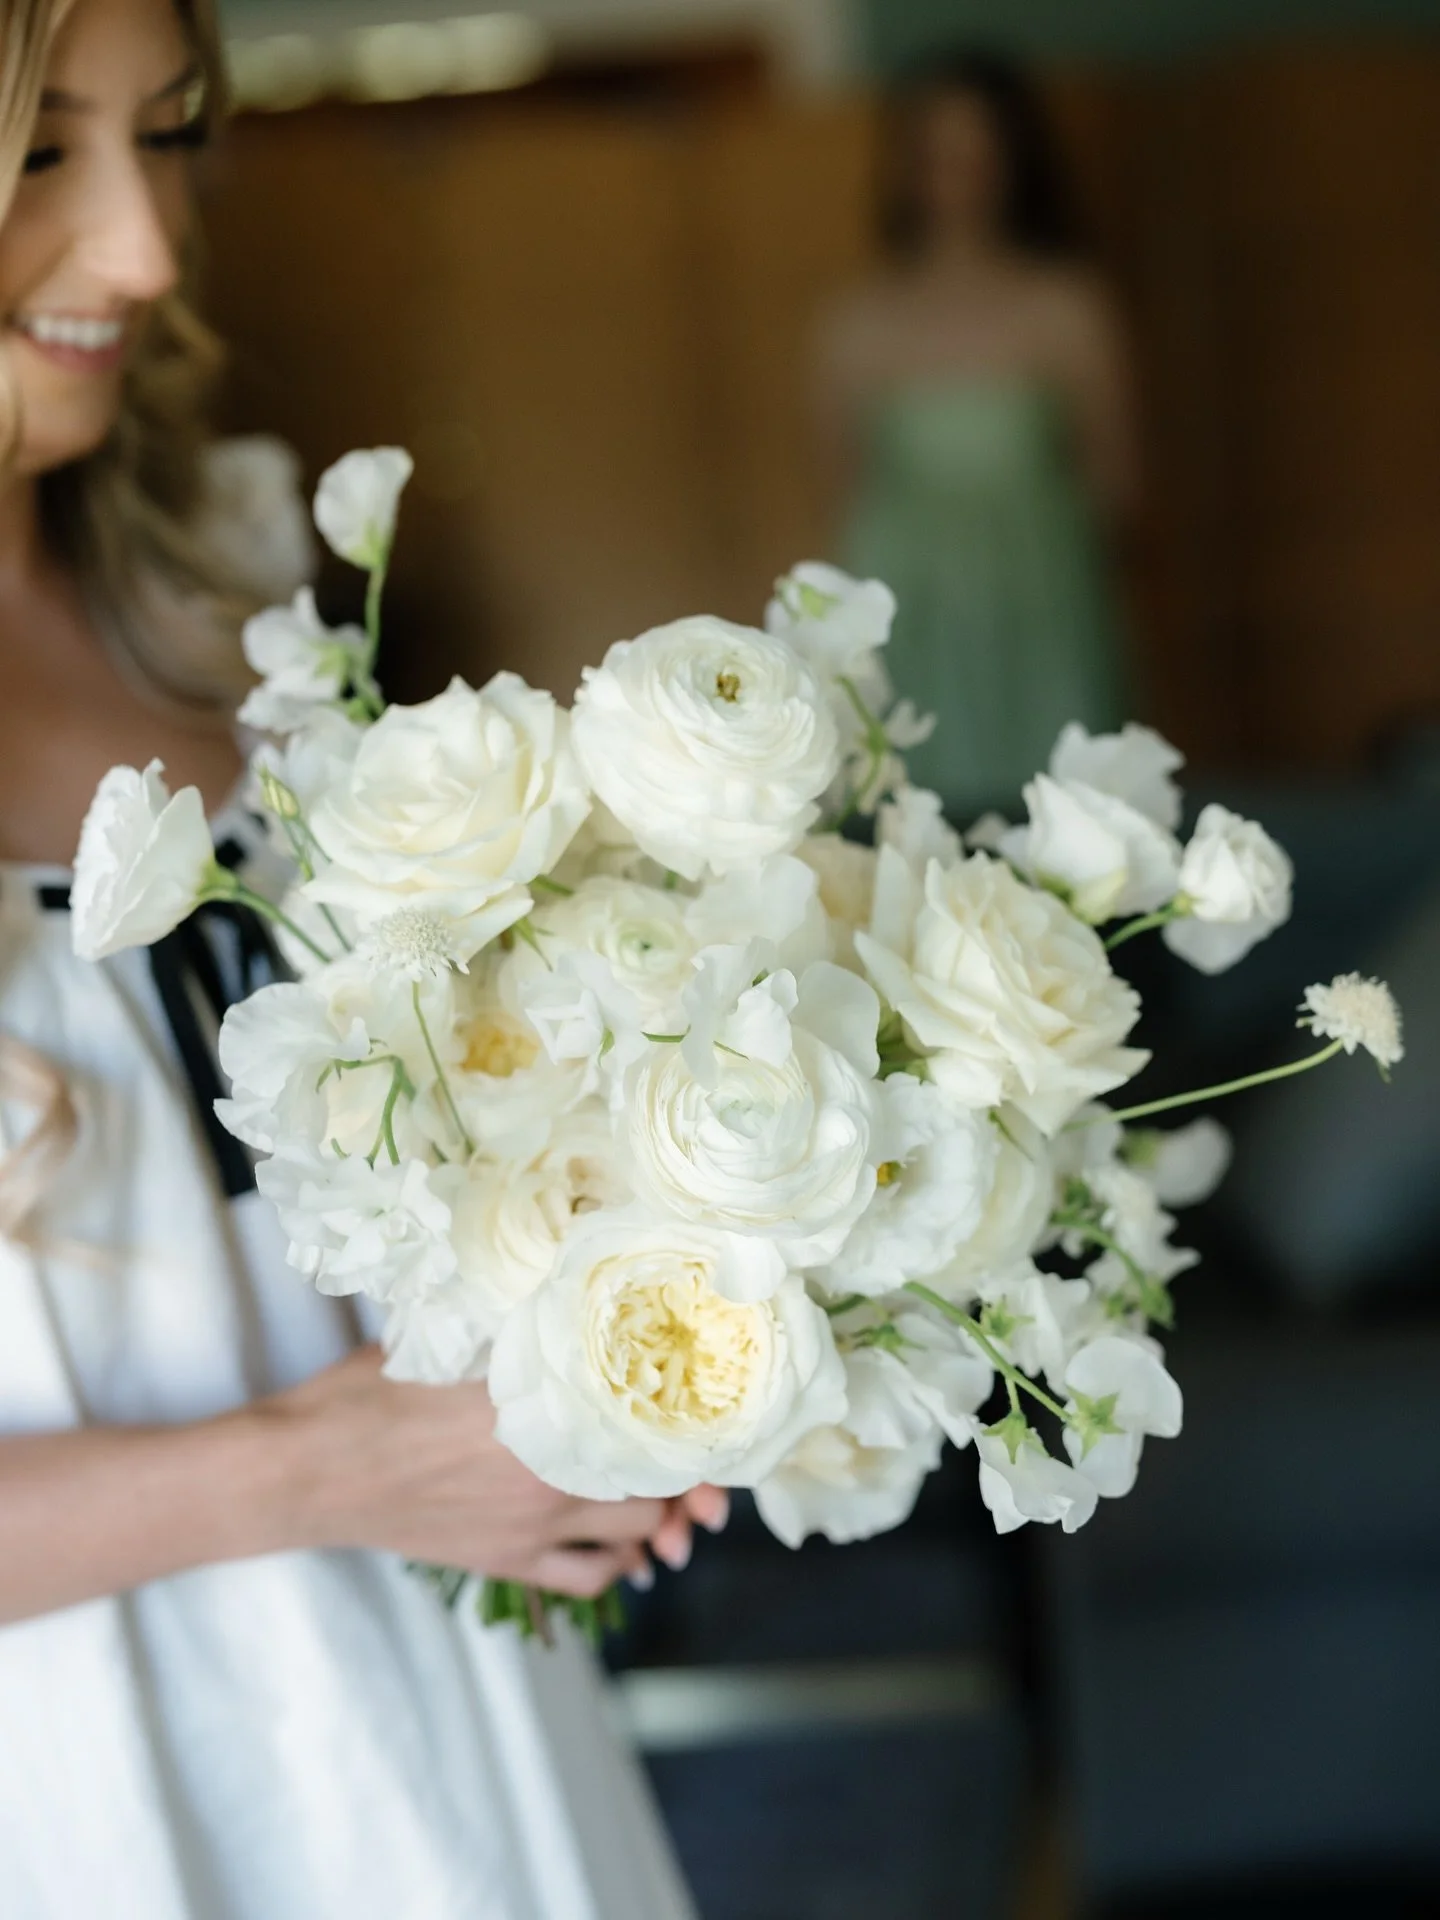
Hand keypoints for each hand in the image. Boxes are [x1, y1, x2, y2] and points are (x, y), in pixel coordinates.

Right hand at [266, 1347, 724, 1598]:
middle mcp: (547, 1472)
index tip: (713, 1402)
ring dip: (663, 1518)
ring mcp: (529, 1527)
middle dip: (690, 1472)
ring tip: (675, 1502)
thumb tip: (564, 1280)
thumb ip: (512, 1323)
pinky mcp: (506, 1562)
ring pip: (636, 1534)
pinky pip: (589, 1578)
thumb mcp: (446, 1334)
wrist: (306, 1472)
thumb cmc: (367, 1394)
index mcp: (538, 1407)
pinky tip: (626, 1545)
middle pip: (659, 1481)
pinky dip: (619, 1563)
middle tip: (702, 1456)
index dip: (694, 1416)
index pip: (650, 1417)